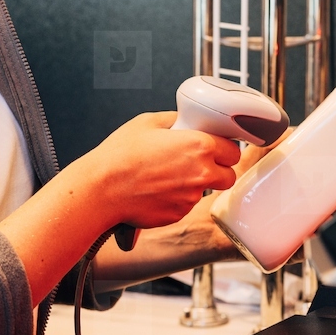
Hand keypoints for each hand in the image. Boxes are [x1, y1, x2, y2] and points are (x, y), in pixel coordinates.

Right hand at [91, 131, 295, 286]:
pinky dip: (178, 198)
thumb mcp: (148, 122)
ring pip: (207, 191)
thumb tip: (184, 121)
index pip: (233, 149)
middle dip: (219, 169)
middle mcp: (202, 173)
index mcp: (200, 146)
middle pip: (229, 175)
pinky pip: (187, 204)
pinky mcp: (179, 214)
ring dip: (196, 184)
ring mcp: (191, 197)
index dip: (224, 148)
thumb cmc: (120, 156)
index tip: (215, 147)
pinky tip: (158, 189)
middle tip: (199, 162)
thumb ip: (175, 120)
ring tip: (169, 175)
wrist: (101, 189)